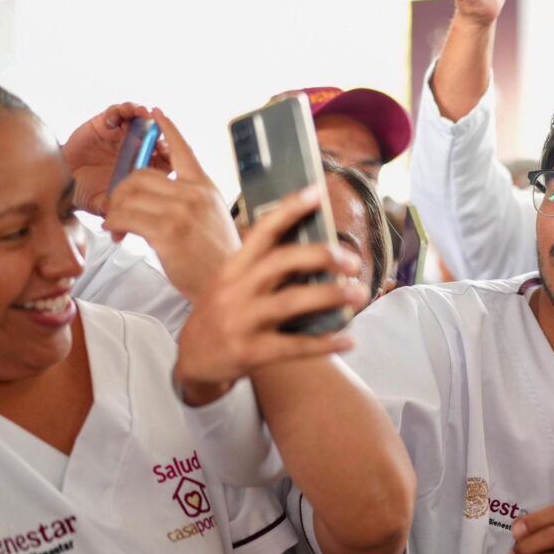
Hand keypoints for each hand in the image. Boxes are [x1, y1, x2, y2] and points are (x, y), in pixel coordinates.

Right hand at [61, 102, 170, 216]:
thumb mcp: (104, 205)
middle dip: (160, 130)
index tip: (170, 147)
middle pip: (158, 135)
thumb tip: (121, 225)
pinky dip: (119, 111)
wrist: (65, 181)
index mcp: (146, 169)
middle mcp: (137, 149)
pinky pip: (116, 112)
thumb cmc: (89, 194)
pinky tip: (115, 118)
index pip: (168, 157)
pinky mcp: (105, 124)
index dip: (172, 150)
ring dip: (141, 115)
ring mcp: (122, 136)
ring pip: (139, 120)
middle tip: (157, 130)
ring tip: (140, 114)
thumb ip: (114, 211)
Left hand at [102, 108, 238, 301]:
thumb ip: (192, 204)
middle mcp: (194, 194)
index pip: (184, 150)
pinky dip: (114, 223)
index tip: (155, 113)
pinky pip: (126, 216)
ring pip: (129, 194)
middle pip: (142, 175)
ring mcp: (181, 210)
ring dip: (114, 210)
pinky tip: (116, 233)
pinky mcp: (167, 230)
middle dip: (121, 191)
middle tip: (116, 210)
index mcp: (206, 188)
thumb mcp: (213, 222)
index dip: (168, 129)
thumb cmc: (219, 261)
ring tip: (115, 226)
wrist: (229, 286)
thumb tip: (163, 201)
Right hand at [174, 187, 366, 404]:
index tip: (317, 193)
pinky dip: (326, 343)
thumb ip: (263, 267)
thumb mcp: (231, 283)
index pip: (262, 231)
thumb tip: (317, 252)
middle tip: (354, 261)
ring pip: (291, 302)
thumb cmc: (222, 316)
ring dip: (331, 295)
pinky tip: (349, 340)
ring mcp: (241, 321)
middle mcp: (235, 290)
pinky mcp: (251, 352)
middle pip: (280, 262)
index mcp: (233, 268)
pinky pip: (295, 347)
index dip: (289, 210)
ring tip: (360, 292)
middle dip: (321, 256)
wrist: (194, 360)